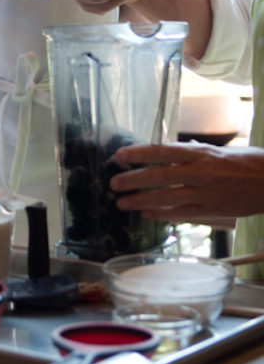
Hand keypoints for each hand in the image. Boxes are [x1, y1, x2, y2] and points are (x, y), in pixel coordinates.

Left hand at [109, 143, 263, 219]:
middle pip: (160, 176)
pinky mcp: (212, 211)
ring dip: (142, 201)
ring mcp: (206, 194)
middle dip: (134, 180)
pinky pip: (182, 214)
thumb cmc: (250, 163)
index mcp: (201, 154)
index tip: (120, 155)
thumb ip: (194, 151)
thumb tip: (172, 149)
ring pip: (167, 197)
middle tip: (113, 183)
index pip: (163, 151)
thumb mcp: (220, 150)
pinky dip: (162, 214)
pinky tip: (146, 215)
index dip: (139, 153)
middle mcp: (201, 173)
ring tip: (122, 203)